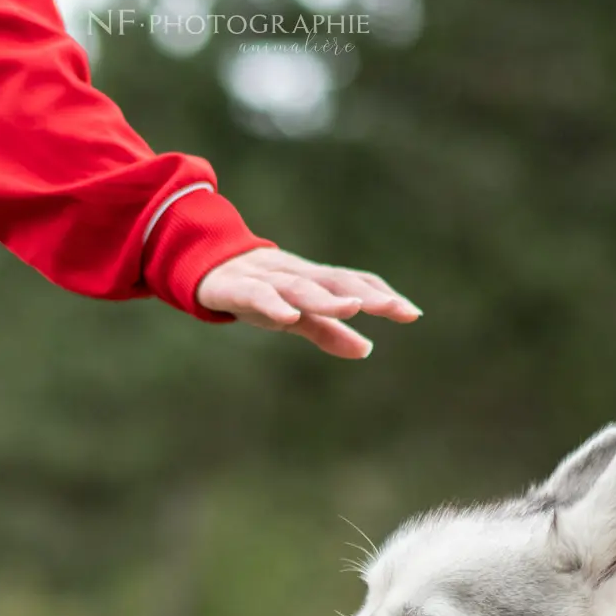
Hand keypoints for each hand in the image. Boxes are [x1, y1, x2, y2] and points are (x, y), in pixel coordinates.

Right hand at [198, 248, 420, 358]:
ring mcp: (267, 278)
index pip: (354, 283)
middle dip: (367, 294)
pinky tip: (289, 317)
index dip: (382, 295)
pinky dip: (273, 304)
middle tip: (396, 309)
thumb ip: (328, 331)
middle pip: (335, 281)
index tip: (411, 313)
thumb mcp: (295, 315)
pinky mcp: (237, 287)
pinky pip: (258, 295)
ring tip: (354, 308)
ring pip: (301, 286)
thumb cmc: (257, 291)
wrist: (204, 266)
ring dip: (327, 297)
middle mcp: (296, 275)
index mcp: (313, 281)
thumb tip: (367, 349)